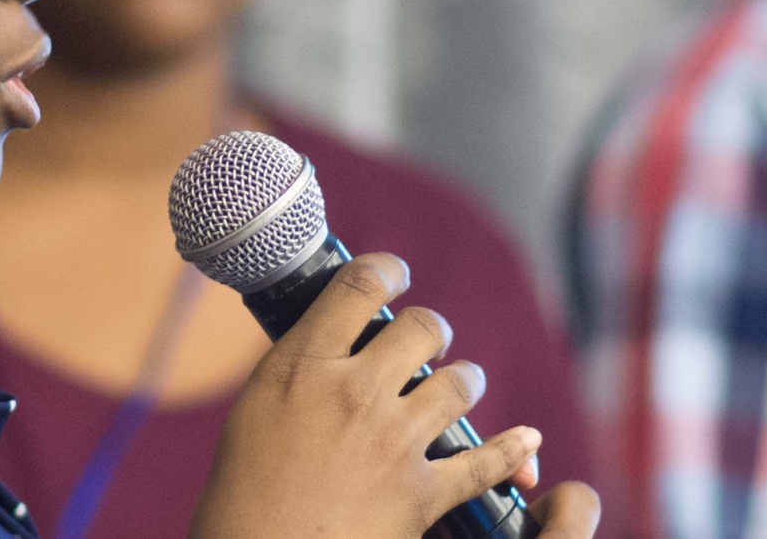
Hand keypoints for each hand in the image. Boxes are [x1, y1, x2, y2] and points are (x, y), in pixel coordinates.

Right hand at [189, 253, 586, 538]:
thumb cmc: (240, 496)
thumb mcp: (254, 411)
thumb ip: (299, 375)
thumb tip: (331, 350)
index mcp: (302, 366)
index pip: (359, 285)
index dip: (387, 270)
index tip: (396, 276)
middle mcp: (353, 393)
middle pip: (422, 328)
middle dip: (429, 331)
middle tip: (424, 344)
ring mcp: (392, 442)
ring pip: (459, 384)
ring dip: (464, 382)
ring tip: (457, 388)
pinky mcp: (421, 493)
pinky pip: (486, 461)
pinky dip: (513, 450)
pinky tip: (527, 441)